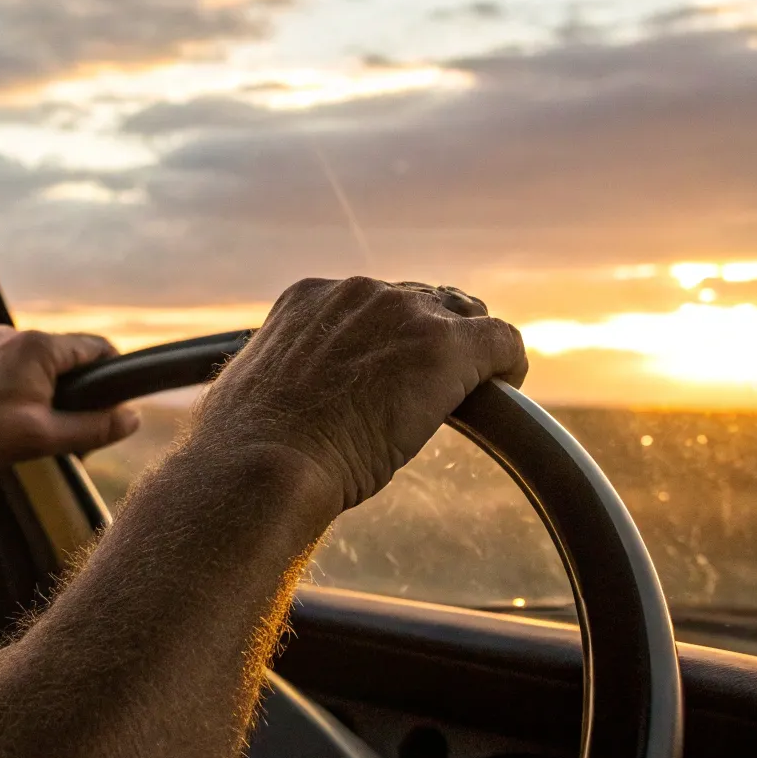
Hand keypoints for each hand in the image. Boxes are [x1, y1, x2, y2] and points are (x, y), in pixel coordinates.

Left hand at [0, 326, 141, 475]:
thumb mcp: (42, 438)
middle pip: (72, 362)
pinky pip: (18, 372)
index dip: (115, 381)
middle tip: (72, 442)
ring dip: (52, 401)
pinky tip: (11, 428)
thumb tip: (134, 418)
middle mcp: (17, 334)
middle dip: (80, 400)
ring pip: (44, 370)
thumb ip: (93, 428)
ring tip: (36, 439)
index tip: (115, 414)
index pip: (100, 350)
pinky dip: (27, 397)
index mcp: (39, 345)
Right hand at [195, 277, 527, 509]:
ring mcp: (403, 314)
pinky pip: (501, 341)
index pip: (371, 302)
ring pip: (464, 316)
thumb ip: (283, 383)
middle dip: (431, 339)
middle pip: (423, 300)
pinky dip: (507, 366)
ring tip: (471, 394)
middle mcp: (357, 293)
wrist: (263, 465)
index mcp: (306, 298)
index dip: (390, 337)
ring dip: (467, 354)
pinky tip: (504, 392)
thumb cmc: (249, 452)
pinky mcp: (446, 347)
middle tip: (435, 388)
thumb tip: (286, 409)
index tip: (394, 370)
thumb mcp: (256, 397)